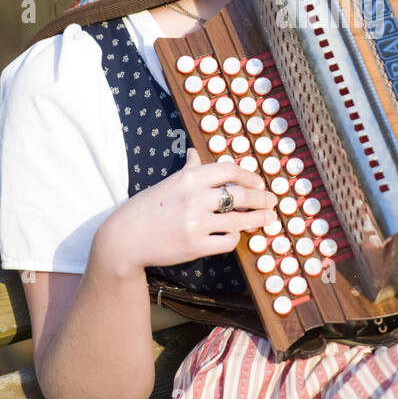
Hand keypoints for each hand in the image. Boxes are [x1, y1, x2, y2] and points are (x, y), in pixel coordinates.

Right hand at [92, 147, 277, 278]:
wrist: (125, 238)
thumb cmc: (147, 207)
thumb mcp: (168, 182)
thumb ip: (188, 168)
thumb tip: (194, 152)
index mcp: (189, 178)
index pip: (230, 170)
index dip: (250, 176)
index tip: (258, 182)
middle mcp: (195, 198)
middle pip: (241, 194)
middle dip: (261, 198)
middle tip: (271, 201)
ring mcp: (196, 223)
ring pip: (239, 219)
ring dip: (258, 218)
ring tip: (268, 218)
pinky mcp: (196, 246)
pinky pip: (227, 241)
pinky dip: (234, 237)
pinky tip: (235, 234)